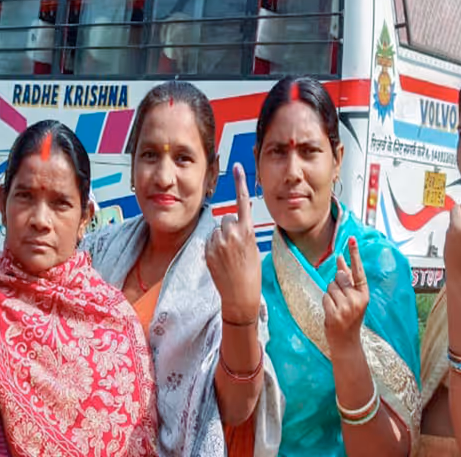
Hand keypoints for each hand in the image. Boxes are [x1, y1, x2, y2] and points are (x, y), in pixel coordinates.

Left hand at [205, 163, 261, 323]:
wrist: (240, 296)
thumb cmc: (250, 274)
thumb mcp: (253, 249)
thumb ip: (242, 232)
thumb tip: (228, 224)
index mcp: (247, 231)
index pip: (243, 201)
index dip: (240, 182)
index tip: (236, 165)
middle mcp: (232, 233)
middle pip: (226, 220)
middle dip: (230, 231)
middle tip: (236, 250)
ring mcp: (219, 242)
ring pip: (217, 231)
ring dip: (220, 240)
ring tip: (228, 258)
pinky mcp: (208, 250)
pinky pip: (209, 241)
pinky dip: (213, 249)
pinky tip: (220, 262)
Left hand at [322, 236, 369, 347]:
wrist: (346, 341)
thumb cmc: (350, 317)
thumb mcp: (353, 298)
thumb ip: (348, 279)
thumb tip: (341, 259)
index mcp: (364, 294)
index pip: (359, 270)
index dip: (355, 254)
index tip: (352, 238)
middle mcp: (357, 299)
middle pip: (339, 277)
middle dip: (336, 284)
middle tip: (340, 300)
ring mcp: (346, 307)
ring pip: (330, 287)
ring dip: (329, 295)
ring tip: (337, 307)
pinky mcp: (335, 313)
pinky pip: (324, 297)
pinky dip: (325, 303)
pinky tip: (332, 312)